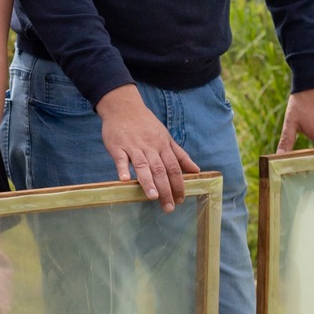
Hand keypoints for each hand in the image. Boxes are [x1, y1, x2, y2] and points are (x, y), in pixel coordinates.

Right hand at [97, 86, 199, 209]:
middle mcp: (150, 147)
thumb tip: (196, 170)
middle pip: (160, 170)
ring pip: (143, 165)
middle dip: (166, 189)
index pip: (174, 167)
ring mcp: (133, 146)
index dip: (179, 184)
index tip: (181, 199)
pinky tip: (125, 180)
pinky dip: (123, 168)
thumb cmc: (146, 124)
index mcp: (163, 145)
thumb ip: (180, 155)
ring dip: (148, 181)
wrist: (123, 106)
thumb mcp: (166, 136)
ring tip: (152, 197)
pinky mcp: (117, 146)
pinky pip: (121, 159)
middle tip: (169, 207)